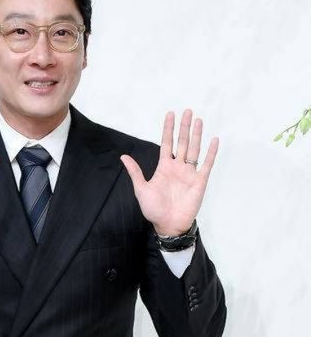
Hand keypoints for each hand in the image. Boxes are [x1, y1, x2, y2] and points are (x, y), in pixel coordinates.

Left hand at [120, 108, 218, 235]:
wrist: (168, 225)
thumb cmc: (154, 209)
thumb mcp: (141, 189)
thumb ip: (135, 172)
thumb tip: (123, 156)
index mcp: (164, 167)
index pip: (167, 143)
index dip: (168, 129)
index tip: (170, 114)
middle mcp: (177, 167)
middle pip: (182, 142)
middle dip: (184, 127)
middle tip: (187, 111)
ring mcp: (189, 173)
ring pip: (194, 149)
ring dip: (196, 135)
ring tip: (198, 120)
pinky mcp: (200, 181)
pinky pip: (207, 164)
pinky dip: (211, 152)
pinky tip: (214, 140)